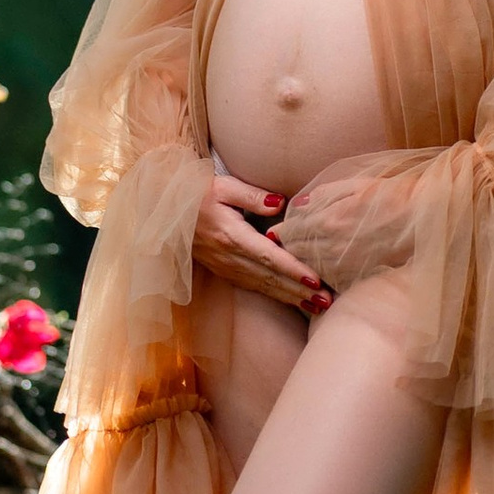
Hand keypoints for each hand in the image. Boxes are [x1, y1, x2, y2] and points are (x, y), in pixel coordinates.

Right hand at [194, 159, 329, 315]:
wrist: (166, 211)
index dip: (293, 270)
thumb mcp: (223, 186)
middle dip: (300, 292)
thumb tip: (280, 204)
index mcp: (231, 236)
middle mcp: (230, 257)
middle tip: (328, 302)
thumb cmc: (196, 193)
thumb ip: (253, 196)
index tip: (316, 280)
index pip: (269, 256)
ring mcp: (226, 267)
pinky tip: (292, 301)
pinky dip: (275, 296)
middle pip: (271, 278)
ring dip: (291, 298)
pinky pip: (253, 287)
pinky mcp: (224, 271)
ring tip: (317, 307)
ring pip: (264, 287)